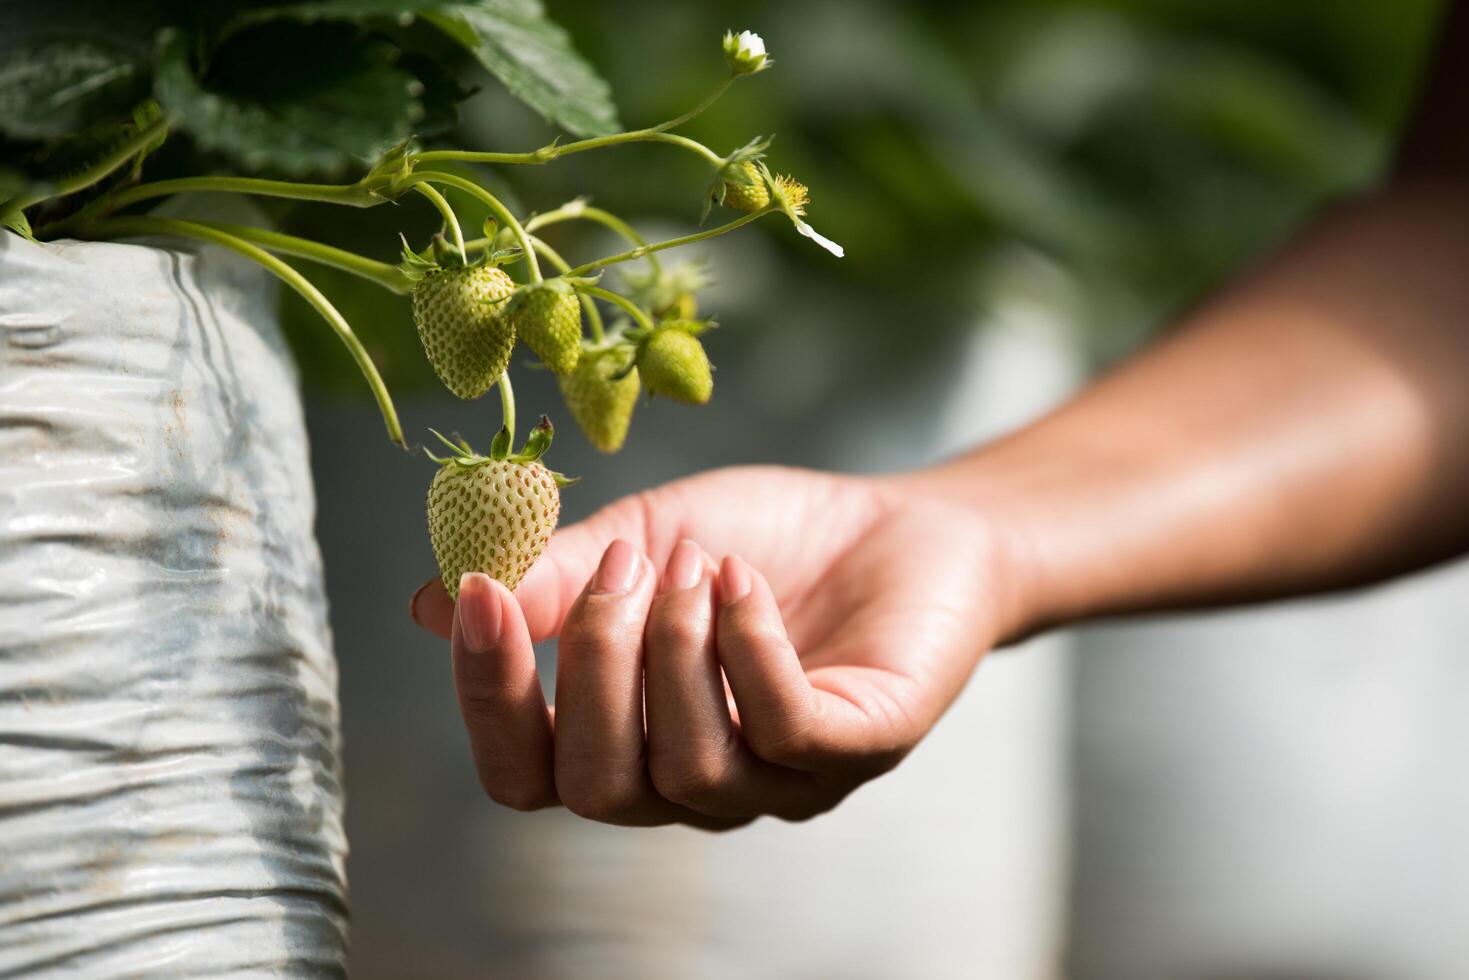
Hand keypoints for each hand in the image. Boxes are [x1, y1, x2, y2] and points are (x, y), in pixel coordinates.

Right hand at [410, 465, 1013, 827]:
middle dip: (594, 666)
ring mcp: (781, 781)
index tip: (477, 595)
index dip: (491, 700)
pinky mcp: (860, 748)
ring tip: (703, 565)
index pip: (525, 775)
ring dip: (677, 650)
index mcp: (629, 740)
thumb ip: (556, 575)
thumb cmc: (768, 540)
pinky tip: (743, 581)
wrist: (902, 522)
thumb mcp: (647, 538)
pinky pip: (783, 731)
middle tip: (624, 565)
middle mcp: (695, 785)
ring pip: (690, 770)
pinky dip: (749, 648)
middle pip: (597, 789)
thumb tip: (435, 602)